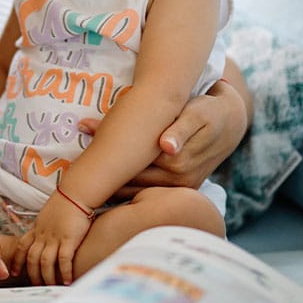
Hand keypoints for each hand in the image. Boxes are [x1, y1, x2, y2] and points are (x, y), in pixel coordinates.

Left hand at [12, 192, 92, 285]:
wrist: (75, 194)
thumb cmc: (65, 203)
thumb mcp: (48, 216)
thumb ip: (44, 227)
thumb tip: (45, 236)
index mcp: (37, 229)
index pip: (22, 246)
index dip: (17, 260)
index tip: (15, 272)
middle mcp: (43, 234)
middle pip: (32, 258)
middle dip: (32, 274)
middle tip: (35, 285)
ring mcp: (55, 237)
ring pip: (45, 261)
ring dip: (47, 276)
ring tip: (51, 286)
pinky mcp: (68, 238)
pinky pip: (63, 259)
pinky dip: (64, 272)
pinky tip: (68, 281)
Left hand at [84, 77, 248, 197]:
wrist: (229, 122)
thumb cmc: (208, 111)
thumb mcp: (197, 113)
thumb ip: (181, 128)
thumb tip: (166, 146)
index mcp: (178, 163)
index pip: (133, 168)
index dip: (108, 165)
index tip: (83, 165)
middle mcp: (178, 181)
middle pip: (131, 182)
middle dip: (104, 180)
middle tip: (74, 177)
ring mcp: (179, 188)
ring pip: (137, 190)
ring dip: (111, 188)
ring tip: (83, 184)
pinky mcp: (181, 189)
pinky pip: (148, 192)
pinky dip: (126, 189)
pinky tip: (105, 187)